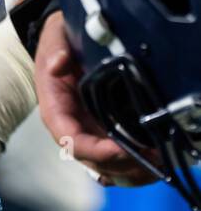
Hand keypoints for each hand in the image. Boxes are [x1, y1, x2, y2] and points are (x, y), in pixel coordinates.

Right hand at [35, 10, 159, 186]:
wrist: (64, 41)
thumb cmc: (59, 42)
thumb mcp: (55, 40)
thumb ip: (56, 51)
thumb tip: (58, 64)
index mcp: (55, 109)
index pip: (70, 140)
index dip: (95, 150)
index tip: (120, 150)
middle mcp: (71, 127)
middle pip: (92, 159)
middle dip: (120, 164)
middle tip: (150, 158)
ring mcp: (89, 132)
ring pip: (106, 166)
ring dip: (130, 171)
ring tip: (156, 163)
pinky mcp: (104, 132)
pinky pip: (117, 159)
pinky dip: (134, 166)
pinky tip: (154, 162)